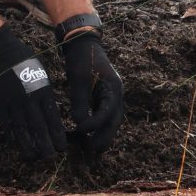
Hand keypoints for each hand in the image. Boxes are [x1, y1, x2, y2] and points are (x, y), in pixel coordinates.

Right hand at [0, 24, 66, 159]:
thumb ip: (47, 94)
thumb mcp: (43, 74)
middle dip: (45, 145)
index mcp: (43, 90)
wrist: (2, 51)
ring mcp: (13, 101)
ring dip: (28, 145)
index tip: (61, 148)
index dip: (57, 134)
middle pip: (38, 126)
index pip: (52, 117)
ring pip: (21, 128)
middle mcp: (29, 98)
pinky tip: (15, 145)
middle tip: (50, 158)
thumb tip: (52, 114)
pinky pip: (6, 122)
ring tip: (33, 157)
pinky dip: (11, 135)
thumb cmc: (27, 62)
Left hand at [60, 29, 123, 152]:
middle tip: (90, 151)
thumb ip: (80, 102)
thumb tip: (79, 124)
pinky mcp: (105, 98)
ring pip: (111, 121)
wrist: (83, 44)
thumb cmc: (81, 59)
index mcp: (114, 89)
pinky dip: (98, 127)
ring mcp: (113, 96)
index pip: (107, 113)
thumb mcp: (78, 79)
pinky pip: (105, 116)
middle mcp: (117, 95)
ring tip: (90, 149)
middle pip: (114, 122)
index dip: (94, 125)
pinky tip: (88, 136)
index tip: (79, 131)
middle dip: (103, 138)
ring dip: (102, 135)